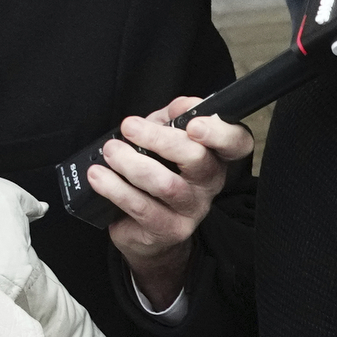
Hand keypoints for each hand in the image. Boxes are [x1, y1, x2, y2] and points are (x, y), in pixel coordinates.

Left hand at [83, 94, 250, 309]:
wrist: (147, 230)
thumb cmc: (157, 176)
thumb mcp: (164, 140)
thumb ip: (173, 118)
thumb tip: (181, 106)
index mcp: (215, 156)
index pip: (237, 143)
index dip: (220, 132)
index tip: (193, 124)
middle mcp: (210, 184)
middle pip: (197, 158)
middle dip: (159, 139)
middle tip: (129, 126)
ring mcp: (192, 209)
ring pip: (167, 185)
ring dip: (132, 164)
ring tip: (111, 151)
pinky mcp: (169, 229)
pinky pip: (142, 208)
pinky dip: (116, 188)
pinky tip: (99, 177)